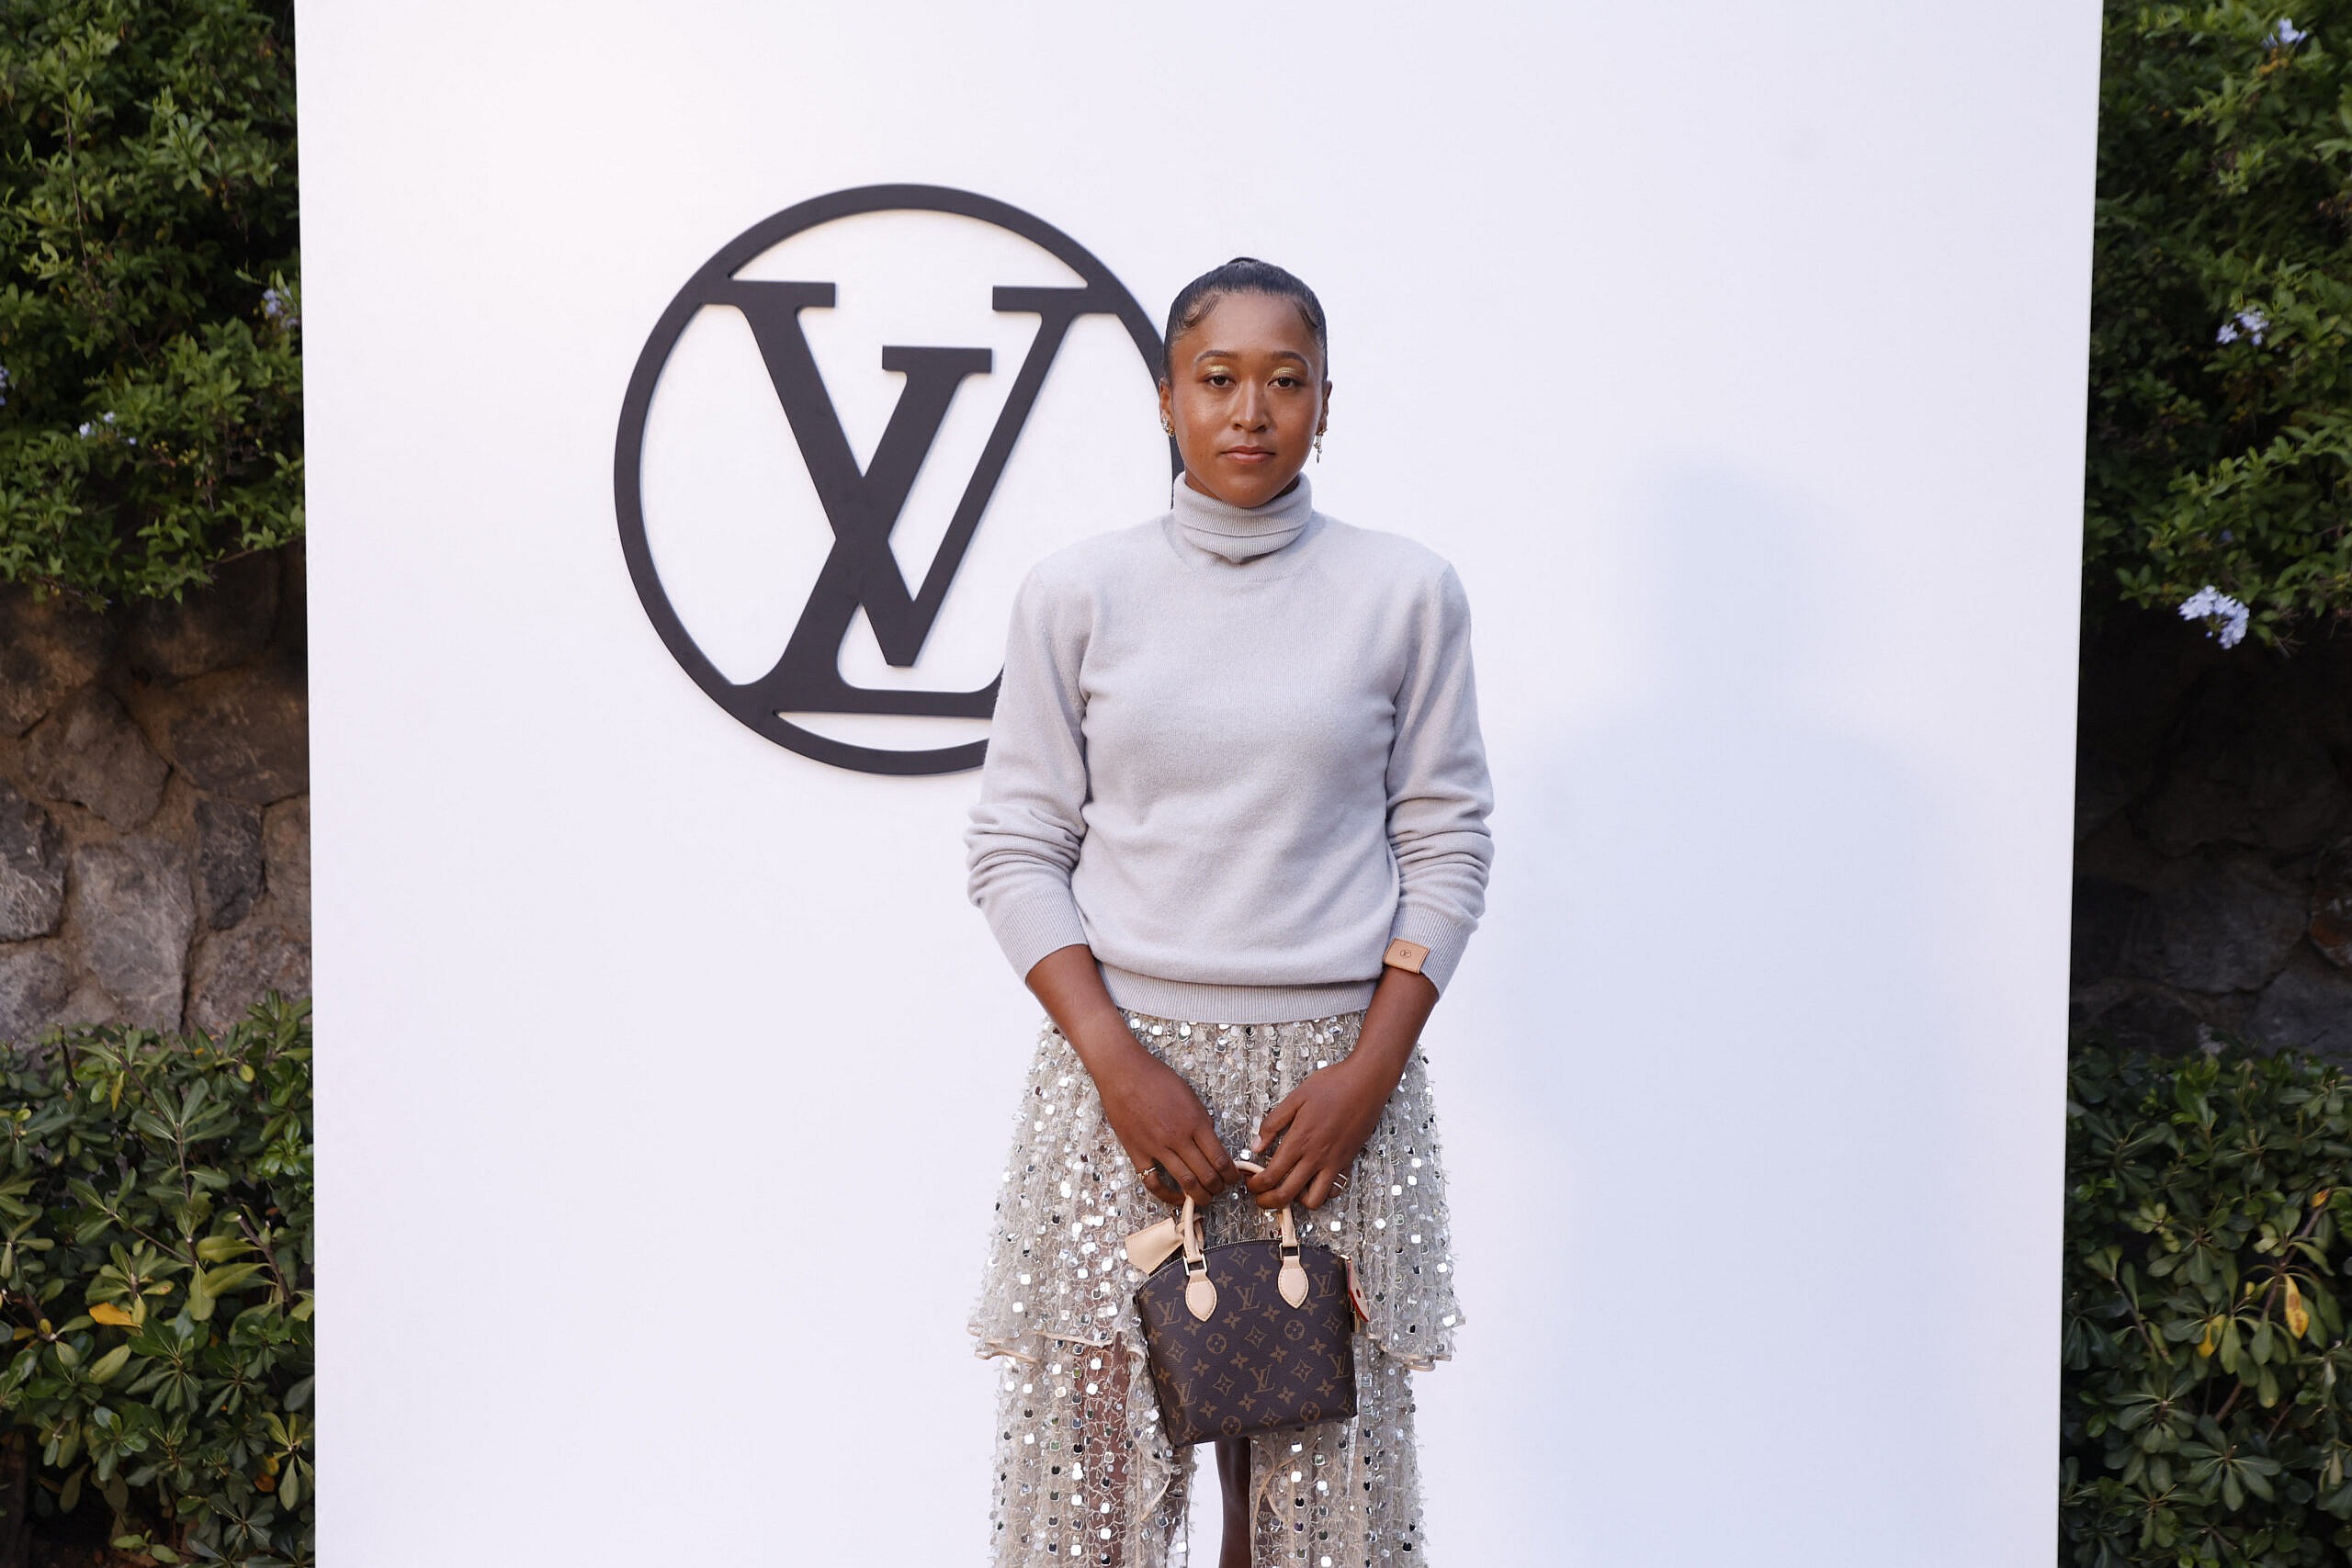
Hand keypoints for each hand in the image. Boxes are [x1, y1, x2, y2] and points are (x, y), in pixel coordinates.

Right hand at [1088, 1036, 1239, 1205]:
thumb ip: (1201, 1120)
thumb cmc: (1157, 1078)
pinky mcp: (1137, 1153)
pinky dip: (1168, 1195)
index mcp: (1195, 1122)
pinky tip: (1177, 1198)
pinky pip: (1153, 1182)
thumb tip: (1210, 1140)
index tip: (1233, 1178)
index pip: (1220, 1158)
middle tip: (1221, 1189)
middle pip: (1206, 1175)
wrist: (1123, 1072)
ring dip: (1199, 1196)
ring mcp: (1157, 1148)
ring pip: (1185, 1182)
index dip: (1230, 1174)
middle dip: (1218, 1187)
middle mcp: (1178, 1138)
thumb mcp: (1190, 1095)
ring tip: (1205, 1198)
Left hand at [1246, 1055, 1392, 1209]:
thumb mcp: (1295, 1097)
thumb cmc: (1332, 1085)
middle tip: (1260, 1196)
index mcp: (1299, 1140)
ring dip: (1297, 1200)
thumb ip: (1273, 1123)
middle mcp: (1316, 1157)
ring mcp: (1334, 1162)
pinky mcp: (1348, 1162)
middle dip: (1268, 1201)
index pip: (1270, 1176)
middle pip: (1286, 1195)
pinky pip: (1335, 1190)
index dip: (1255, 1185)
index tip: (1250, 1182)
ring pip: (1313, 1200)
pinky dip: (1322, 1192)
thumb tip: (1256, 1146)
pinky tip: (1313, 1180)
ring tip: (1289, 1187)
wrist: (1367, 1082)